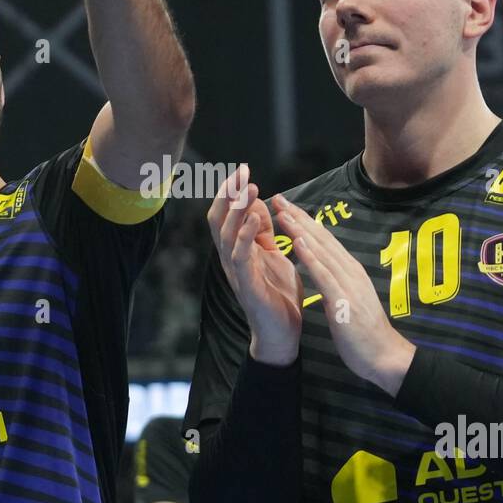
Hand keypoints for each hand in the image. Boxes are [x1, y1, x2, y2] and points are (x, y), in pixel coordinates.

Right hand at [206, 166, 301, 365]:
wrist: (283, 333)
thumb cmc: (278, 294)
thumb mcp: (273, 255)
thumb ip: (264, 232)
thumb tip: (258, 203)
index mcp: (237, 249)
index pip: (225, 214)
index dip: (231, 192)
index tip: (243, 169)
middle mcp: (230, 258)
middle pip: (219, 219)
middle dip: (229, 193)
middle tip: (241, 171)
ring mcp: (236, 272)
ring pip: (225, 234)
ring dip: (238, 210)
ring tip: (249, 189)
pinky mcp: (246, 285)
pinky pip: (240, 257)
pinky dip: (245, 236)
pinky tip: (255, 220)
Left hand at [274, 195, 413, 393]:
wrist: (383, 356)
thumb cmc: (364, 333)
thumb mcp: (347, 301)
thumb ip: (336, 284)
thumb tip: (323, 274)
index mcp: (349, 271)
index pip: (324, 240)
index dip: (304, 221)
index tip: (286, 207)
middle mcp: (349, 271)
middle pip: (321, 238)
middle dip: (299, 217)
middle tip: (279, 197)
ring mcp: (348, 283)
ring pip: (321, 250)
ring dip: (301, 230)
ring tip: (283, 212)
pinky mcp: (344, 299)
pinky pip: (324, 274)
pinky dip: (311, 256)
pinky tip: (298, 243)